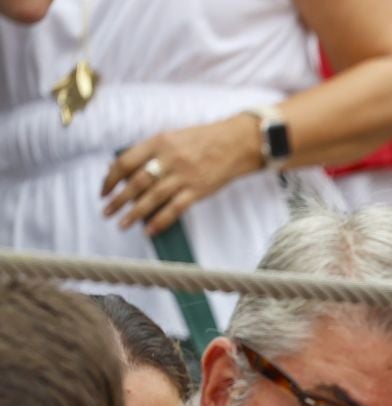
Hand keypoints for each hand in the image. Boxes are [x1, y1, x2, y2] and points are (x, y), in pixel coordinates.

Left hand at [102, 115, 257, 233]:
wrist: (237, 143)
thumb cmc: (203, 139)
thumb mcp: (172, 138)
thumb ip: (150, 152)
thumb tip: (124, 170)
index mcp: (158, 142)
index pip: (125, 162)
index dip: (110, 179)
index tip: (103, 192)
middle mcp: (169, 159)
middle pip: (136, 183)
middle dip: (119, 200)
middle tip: (107, 213)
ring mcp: (184, 176)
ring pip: (153, 198)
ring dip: (135, 213)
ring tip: (122, 224)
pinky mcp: (199, 190)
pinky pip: (175, 208)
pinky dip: (161, 220)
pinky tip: (149, 229)